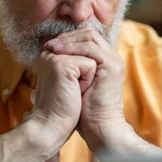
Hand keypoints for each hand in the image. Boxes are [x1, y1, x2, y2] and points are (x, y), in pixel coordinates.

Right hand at [26, 51, 96, 142]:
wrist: (52, 127)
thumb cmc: (62, 108)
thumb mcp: (68, 81)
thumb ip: (74, 65)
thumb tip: (90, 58)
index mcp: (50, 55)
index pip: (80, 48)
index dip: (85, 69)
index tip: (70, 88)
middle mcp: (50, 53)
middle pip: (87, 50)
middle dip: (87, 71)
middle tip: (72, 91)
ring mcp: (55, 57)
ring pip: (90, 57)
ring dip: (87, 77)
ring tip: (73, 91)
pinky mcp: (63, 64)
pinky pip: (91, 65)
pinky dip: (88, 81)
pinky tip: (74, 93)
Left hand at [44, 27, 126, 150]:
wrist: (99, 127)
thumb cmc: (85, 112)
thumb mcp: (74, 84)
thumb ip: (68, 69)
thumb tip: (47, 58)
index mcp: (105, 61)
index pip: (87, 38)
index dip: (68, 38)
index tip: (49, 45)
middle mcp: (111, 58)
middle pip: (89, 33)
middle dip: (68, 36)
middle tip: (50, 44)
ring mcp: (113, 61)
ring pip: (90, 37)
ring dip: (68, 40)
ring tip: (52, 48)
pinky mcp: (111, 66)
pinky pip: (91, 48)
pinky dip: (73, 48)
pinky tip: (60, 53)